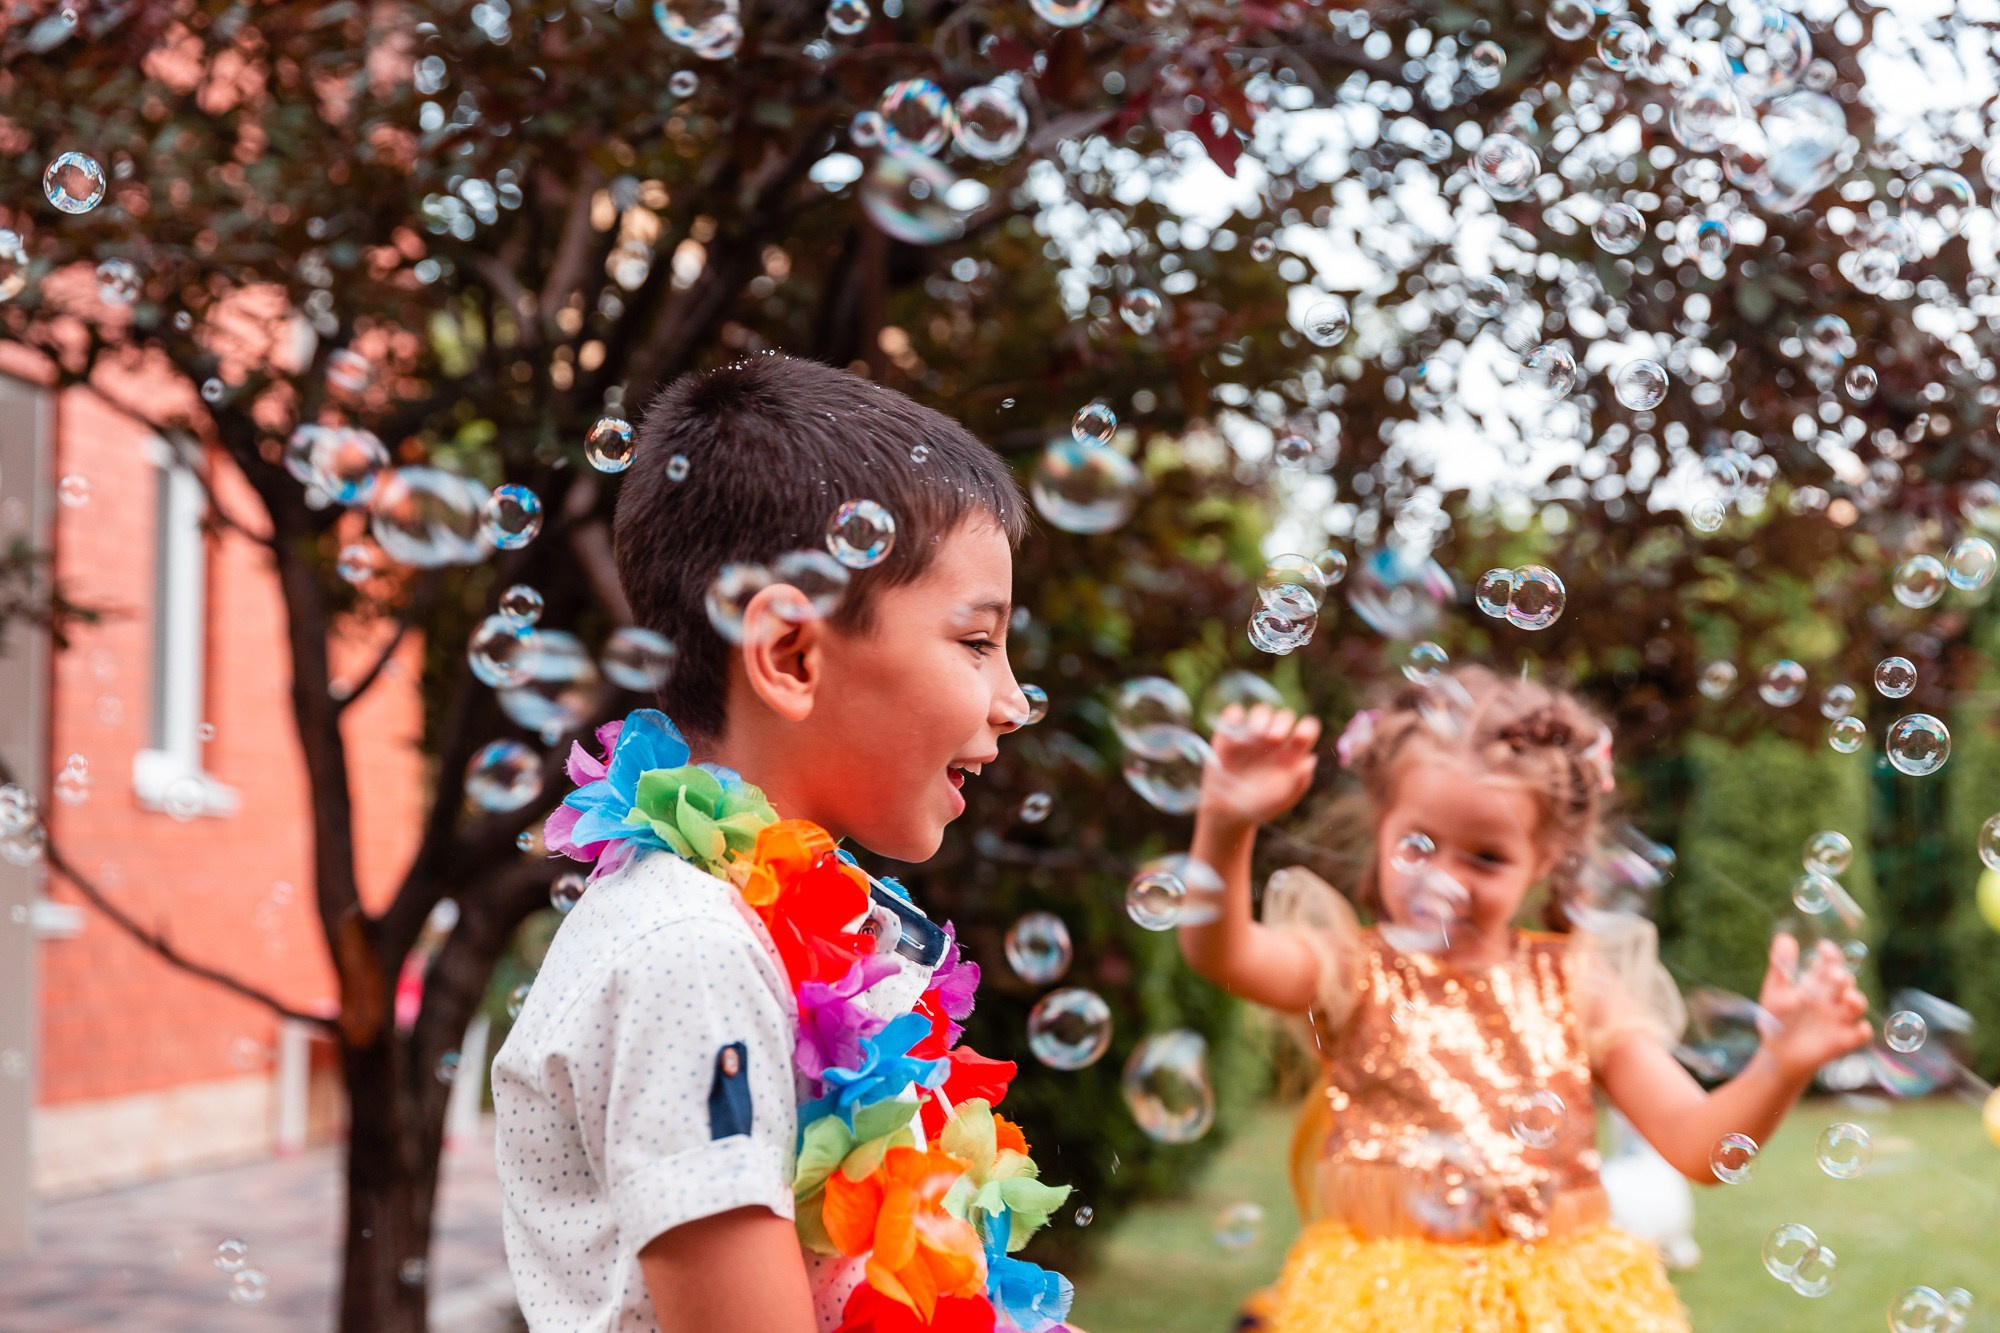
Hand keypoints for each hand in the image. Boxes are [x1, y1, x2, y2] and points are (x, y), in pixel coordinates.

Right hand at [1198, 704, 1320, 829]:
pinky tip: (1235, 730)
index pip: (1306, 729)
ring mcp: (1252, 735)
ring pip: (1261, 711)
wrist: (1228, 811)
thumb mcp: (1284, 798)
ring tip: (1256, 735)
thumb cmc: (1261, 805)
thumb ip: (1300, 781)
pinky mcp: (1229, 733)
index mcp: (1293, 752)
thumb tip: (1310, 759)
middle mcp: (1275, 739)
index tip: (1300, 737)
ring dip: (1261, 717)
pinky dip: (1234, 715)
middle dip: (1282, 722)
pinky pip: (1234, 714)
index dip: (1306, 728)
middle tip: (1274, 739)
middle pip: (1284, 716)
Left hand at [1757, 934, 1872, 1080]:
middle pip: (1844, 982)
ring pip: (1857, 1004)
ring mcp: (1839, 1020)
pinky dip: (1863, 1031)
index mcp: (1816, 985)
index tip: (1824, 947)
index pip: (1829, 964)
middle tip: (1834, 975)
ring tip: (1846, 997)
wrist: (1778, 1056)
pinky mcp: (1843, 1041)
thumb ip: (1781, 967)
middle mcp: (1832, 999)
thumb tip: (1785, 937)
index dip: (1831, 954)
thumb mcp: (1776, 993)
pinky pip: (1861, 1034)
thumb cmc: (1778, 1021)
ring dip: (1856, 999)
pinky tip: (1859, 1028)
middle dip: (1842, 977)